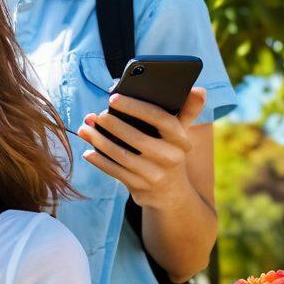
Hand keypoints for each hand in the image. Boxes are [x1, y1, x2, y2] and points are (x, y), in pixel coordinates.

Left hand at [76, 87, 206, 208]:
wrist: (172, 194)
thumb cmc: (170, 152)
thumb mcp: (180, 133)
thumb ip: (186, 110)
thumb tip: (199, 89)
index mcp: (181, 139)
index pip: (160, 118)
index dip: (135, 107)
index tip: (113, 97)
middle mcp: (171, 157)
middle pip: (137, 138)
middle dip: (112, 124)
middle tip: (95, 115)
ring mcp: (156, 175)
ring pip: (122, 155)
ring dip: (100, 141)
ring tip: (85, 129)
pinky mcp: (141, 188)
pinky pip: (115, 172)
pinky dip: (100, 161)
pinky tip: (88, 151)